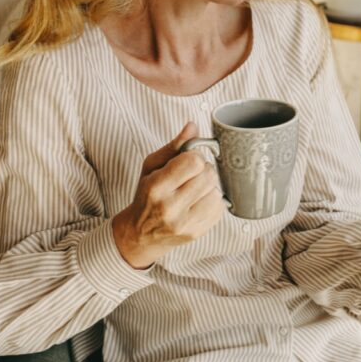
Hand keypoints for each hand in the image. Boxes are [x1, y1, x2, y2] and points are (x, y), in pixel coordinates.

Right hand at [112, 122, 224, 268]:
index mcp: (156, 187)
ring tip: (195, 189)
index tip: (188, 160)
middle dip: (204, 170)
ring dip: (209, 186)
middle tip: (193, 174)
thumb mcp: (151, 167)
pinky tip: (199, 202)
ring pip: (216, 192)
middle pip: (208, 175)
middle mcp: (170, 207)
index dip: (194, 156)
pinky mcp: (197, 232)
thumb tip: (193, 126)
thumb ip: (174, 146)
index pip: (193, 161)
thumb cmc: (146, 196)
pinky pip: (219, 208)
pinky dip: (212, 201)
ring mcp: (185, 223)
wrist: (140, 234)